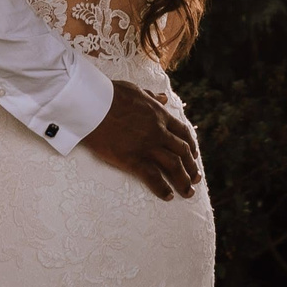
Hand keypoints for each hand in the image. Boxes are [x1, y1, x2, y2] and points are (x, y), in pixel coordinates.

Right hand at [78, 79, 201, 199]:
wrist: (91, 104)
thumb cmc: (109, 94)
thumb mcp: (135, 90)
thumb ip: (151, 97)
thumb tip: (163, 99)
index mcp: (159, 115)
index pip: (182, 132)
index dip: (191, 145)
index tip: (193, 155)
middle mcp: (158, 131)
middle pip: (182, 151)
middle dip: (191, 167)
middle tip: (195, 178)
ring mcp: (147, 146)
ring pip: (174, 166)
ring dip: (184, 181)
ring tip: (188, 192)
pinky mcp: (132, 159)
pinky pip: (153, 177)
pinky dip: (162, 188)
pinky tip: (168, 196)